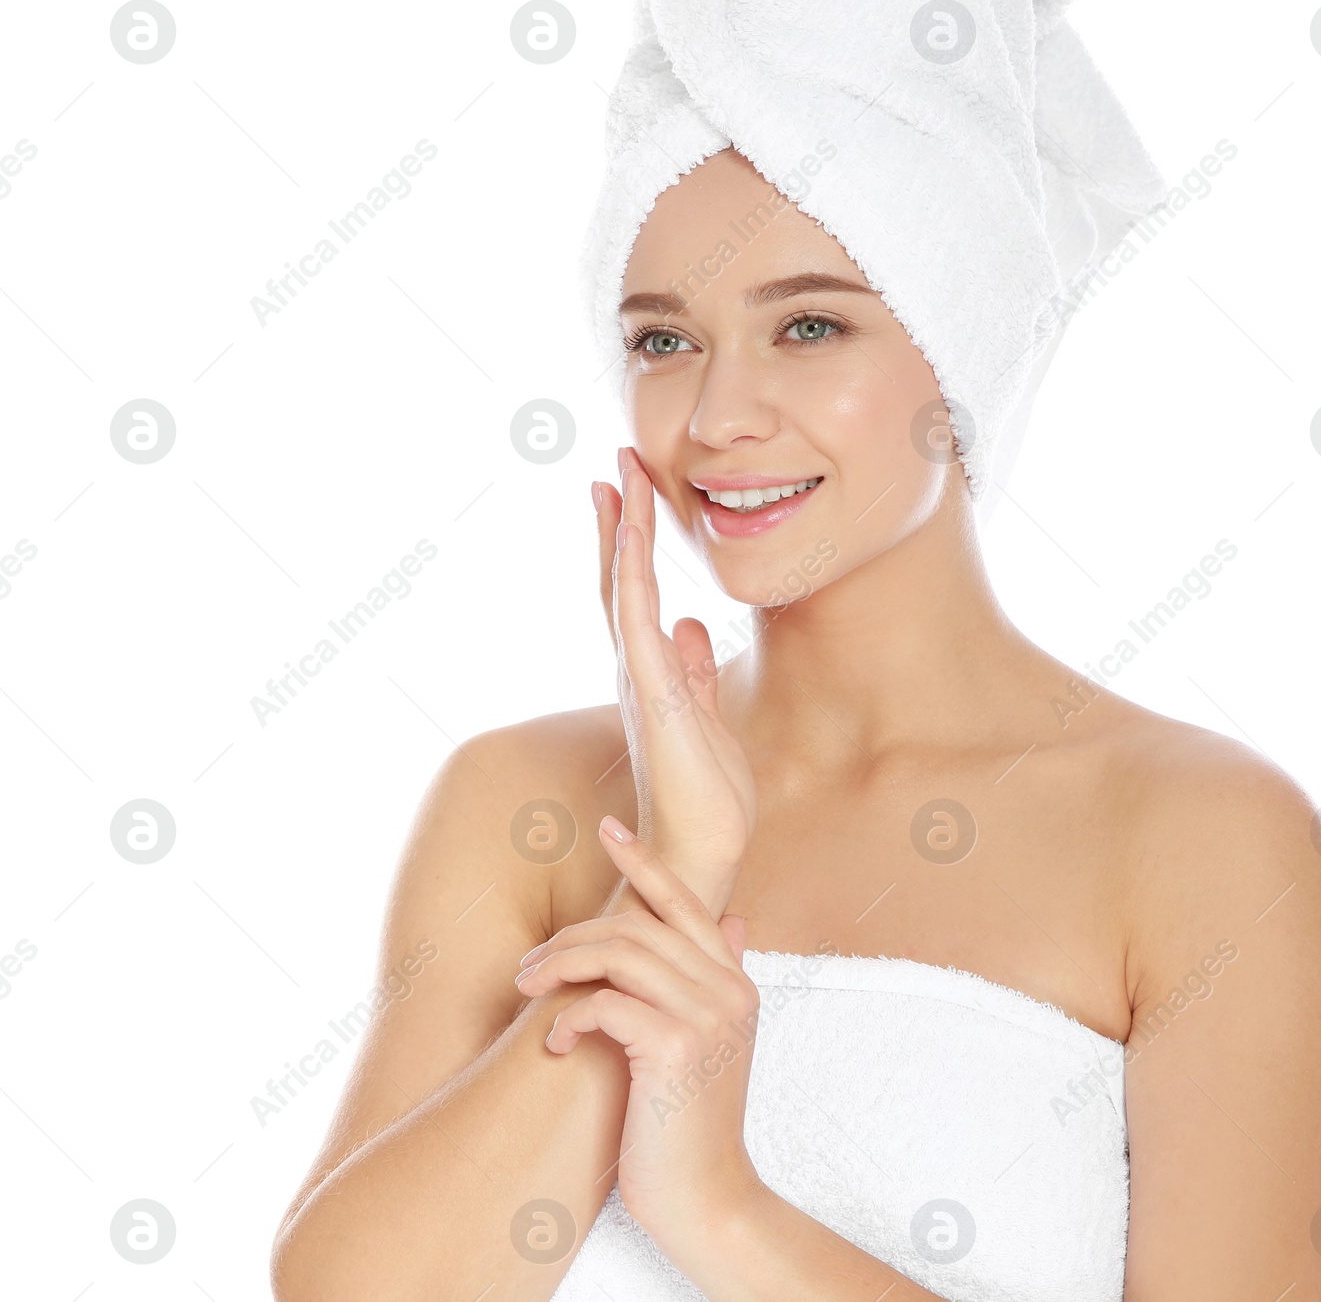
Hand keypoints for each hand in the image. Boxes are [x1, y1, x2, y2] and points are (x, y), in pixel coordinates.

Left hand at [516, 815, 765, 1245]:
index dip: (645, 860)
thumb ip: (717, 977)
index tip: (608, 827)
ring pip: (618, 953)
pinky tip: (554, 1043)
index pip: (687, 899)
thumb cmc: (690, 1123)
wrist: (707, 1199)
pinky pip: (606, 1004)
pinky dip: (569, 1017)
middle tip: (529, 963)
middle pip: (638, 923)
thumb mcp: (709, 1042)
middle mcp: (727, 988)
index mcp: (735, 980)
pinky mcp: (676, 1048)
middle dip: (572, 934)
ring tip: (528, 990)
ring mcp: (706, 1016)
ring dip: (560, 965)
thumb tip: (734, 918)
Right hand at [593, 447, 756, 917]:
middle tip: (611, 466)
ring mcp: (640, 678)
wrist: (698, 854)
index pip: (634, 597)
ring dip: (624, 528)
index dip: (628, 545)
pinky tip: (635, 529)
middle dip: (618, 522)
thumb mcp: (709, 721)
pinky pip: (637, 615)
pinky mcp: (653, 690)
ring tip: (619, 475)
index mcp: (650, 675)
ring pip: (625, 587)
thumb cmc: (705, 800)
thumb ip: (695, 673)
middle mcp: (635, 670)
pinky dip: (633, 569)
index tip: (625, 495)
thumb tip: (689, 626)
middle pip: (620, 581)